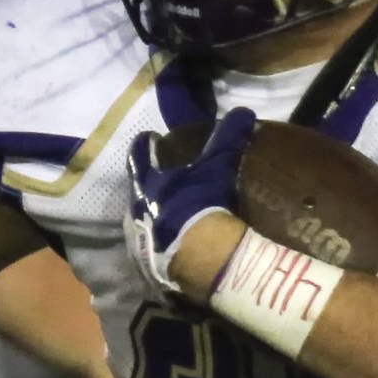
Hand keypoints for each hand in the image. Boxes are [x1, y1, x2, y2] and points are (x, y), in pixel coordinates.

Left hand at [126, 107, 254, 295]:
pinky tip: (178, 245)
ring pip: (143, 221)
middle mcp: (134, 209)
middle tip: (165, 180)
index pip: (138, 155)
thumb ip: (227, 138)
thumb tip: (244, 112)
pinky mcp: (149, 265)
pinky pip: (154, 249)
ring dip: (155, 215)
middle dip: (149, 185)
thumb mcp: (216, 166)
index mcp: (144, 183)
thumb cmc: (200, 203)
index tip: (150, 138)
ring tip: (173, 214)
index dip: (144, 145)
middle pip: (138, 190)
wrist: (198, 257)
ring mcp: (139, 240)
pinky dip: (164, 244)